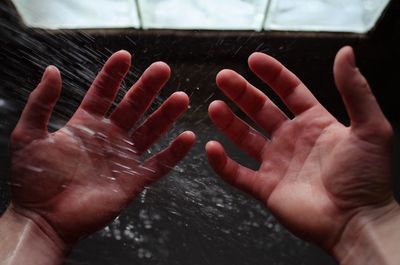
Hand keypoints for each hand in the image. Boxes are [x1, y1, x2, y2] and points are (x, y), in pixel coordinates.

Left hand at [9, 51, 194, 246]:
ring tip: (181, 98)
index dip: (114, 74)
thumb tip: (52, 70)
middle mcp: (109, 137)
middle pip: (133, 106)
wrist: (43, 219)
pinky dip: (174, 153)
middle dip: (148, 87)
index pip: (104, 92)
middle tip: (162, 69)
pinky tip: (188, 137)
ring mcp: (123, 158)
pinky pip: (159, 164)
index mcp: (86, 124)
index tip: (125, 55)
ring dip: (166, 115)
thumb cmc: (33, 180)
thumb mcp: (29, 135)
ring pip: (150, 131)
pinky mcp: (133, 180)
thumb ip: (41, 103)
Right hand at [206, 46, 395, 251]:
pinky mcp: (266, 188)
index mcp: (314, 123)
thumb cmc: (367, 177)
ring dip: (228, 122)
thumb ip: (354, 90)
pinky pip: (237, 173)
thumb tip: (346, 53)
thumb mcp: (369, 127)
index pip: (288, 91)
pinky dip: (222, 163)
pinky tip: (212, 147)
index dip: (271, 74)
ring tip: (214, 107)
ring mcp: (277, 164)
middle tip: (223, 78)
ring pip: (245, 138)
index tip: (253, 60)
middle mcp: (292, 140)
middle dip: (241, 93)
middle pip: (260, 110)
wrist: (357, 221)